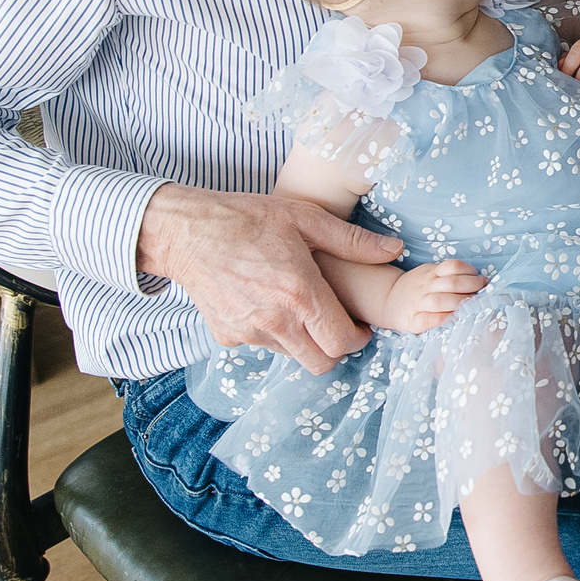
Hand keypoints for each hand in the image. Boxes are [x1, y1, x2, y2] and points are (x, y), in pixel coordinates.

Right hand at [138, 184, 403, 374]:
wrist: (184, 231)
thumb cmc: (246, 217)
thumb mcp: (305, 218)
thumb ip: (352, 242)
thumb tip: (395, 250)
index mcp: (300, 293)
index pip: (342, 342)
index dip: (358, 338)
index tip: (359, 325)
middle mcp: (274, 320)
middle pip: (321, 363)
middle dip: (335, 348)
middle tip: (336, 323)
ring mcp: (248, 332)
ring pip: (292, 356)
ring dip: (304, 341)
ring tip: (300, 306)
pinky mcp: (226, 336)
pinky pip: (262, 346)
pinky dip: (273, 333)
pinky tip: (268, 303)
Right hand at [383, 259, 486, 333]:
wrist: (387, 300)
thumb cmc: (419, 288)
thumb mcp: (431, 274)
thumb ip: (450, 276)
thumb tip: (481, 281)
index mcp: (431, 272)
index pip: (453, 267)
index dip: (470, 272)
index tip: (484, 280)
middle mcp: (425, 286)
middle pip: (452, 283)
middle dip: (472, 287)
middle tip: (484, 293)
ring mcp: (418, 303)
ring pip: (441, 301)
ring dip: (461, 303)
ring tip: (474, 306)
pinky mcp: (412, 321)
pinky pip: (429, 320)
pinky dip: (443, 320)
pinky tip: (456, 320)